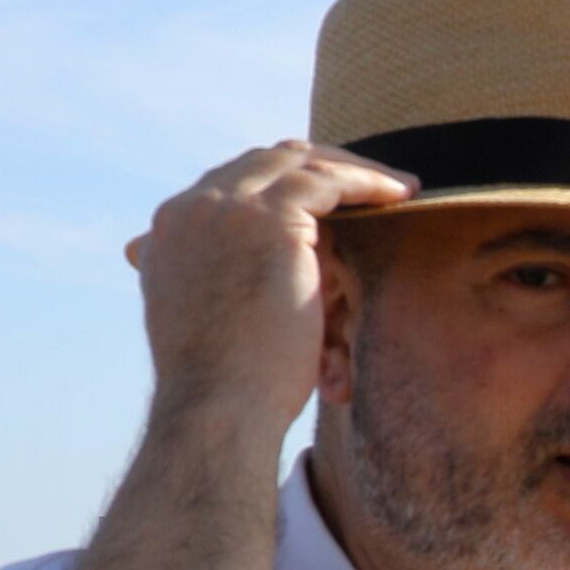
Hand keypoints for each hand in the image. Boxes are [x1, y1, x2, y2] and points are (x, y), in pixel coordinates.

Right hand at [122, 140, 413, 446]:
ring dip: (353, 170)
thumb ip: (222, 282)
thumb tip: (252, 281)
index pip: (232, 184)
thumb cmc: (226, 385)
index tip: (330, 198)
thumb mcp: (213, 319)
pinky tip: (401, 196)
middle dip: (321, 165)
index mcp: (168, 231)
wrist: (217, 407)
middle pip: (264, 162)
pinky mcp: (268, 218)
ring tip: (398, 187)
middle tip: (372, 182)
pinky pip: (328, 180)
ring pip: (298, 162)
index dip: (284, 184)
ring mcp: (226, 208)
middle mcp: (190, 209)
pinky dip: (367, 183)